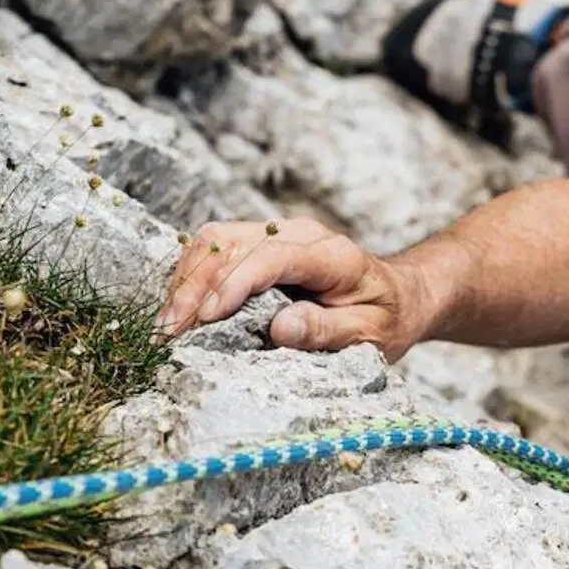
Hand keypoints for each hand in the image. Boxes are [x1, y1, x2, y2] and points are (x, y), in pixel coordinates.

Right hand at [156, 218, 430, 358]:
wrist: (399, 294)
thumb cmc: (387, 318)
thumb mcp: (371, 334)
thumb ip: (328, 329)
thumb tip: (281, 329)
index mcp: (331, 255)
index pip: (271, 257)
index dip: (233, 284)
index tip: (206, 317)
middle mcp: (299, 235)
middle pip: (231, 244)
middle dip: (195, 285)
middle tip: (171, 330)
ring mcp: (277, 234)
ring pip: (215, 240)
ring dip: (186, 278)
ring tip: (169, 323)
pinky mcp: (261, 243)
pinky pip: (215, 248)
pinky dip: (192, 274)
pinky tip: (181, 307)